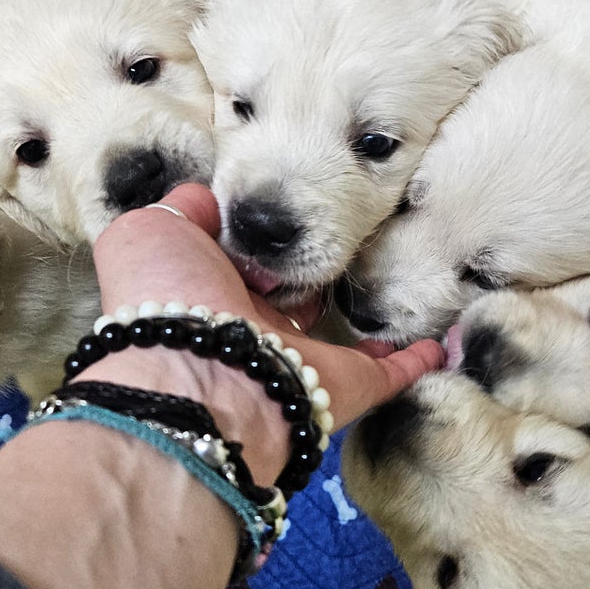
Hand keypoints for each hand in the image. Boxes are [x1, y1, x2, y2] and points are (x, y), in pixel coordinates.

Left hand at [82, 185, 443, 480]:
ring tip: (392, 283)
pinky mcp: (344, 387)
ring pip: (334, 336)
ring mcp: (298, 363)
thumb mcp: (151, 231)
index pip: (237, 266)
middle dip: (307, 275)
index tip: (283, 211)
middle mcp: (251, 332)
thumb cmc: (168, 296)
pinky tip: (438, 346)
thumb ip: (185, 209)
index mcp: (207, 296)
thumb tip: (215, 201)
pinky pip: (387, 374)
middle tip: (337, 235)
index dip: (257, 240)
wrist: (195, 375)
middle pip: (287, 299)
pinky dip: (414, 362)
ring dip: (357, 316)